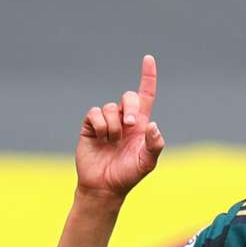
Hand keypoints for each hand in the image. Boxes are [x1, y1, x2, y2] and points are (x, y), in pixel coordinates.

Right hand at [75, 55, 164, 199]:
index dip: (148, 77)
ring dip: (113, 126)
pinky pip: (95, 113)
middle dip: (129, 107)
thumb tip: (153, 125)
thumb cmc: (127, 175)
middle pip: (128, 97)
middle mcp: (123, 120)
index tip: (149, 59)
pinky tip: (101, 139)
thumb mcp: (147, 163)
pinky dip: (100, 125)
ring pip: (109, 107)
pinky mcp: (90, 126)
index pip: (145, 96)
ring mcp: (106, 122)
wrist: (104, 187)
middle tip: (130, 124)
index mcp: (140, 125)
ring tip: (112, 142)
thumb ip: (155, 144)